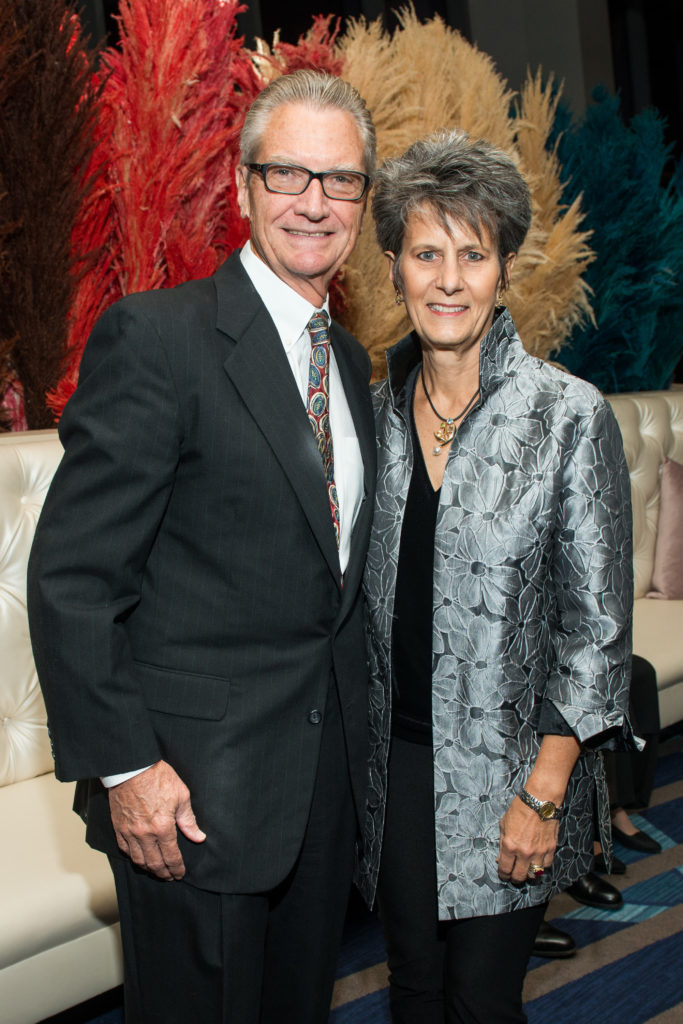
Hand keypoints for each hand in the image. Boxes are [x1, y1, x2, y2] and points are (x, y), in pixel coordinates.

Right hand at [108, 760, 205, 879]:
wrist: (132, 767)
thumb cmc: (158, 777)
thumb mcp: (181, 795)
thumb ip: (189, 820)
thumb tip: (198, 837)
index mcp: (163, 827)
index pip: (171, 856)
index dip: (177, 868)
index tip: (180, 874)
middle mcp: (145, 834)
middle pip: (154, 863)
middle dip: (164, 873)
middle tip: (170, 877)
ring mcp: (129, 832)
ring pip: (138, 860)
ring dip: (148, 869)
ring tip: (156, 871)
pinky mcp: (118, 827)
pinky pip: (125, 849)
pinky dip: (133, 858)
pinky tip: (139, 859)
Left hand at [497, 796, 557, 883]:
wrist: (540, 800)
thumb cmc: (520, 809)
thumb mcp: (504, 824)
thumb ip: (502, 844)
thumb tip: (500, 859)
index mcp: (510, 845)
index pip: (505, 869)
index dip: (503, 875)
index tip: (503, 875)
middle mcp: (524, 852)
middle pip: (519, 876)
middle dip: (514, 878)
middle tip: (513, 876)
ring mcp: (539, 852)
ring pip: (534, 874)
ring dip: (529, 873)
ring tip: (526, 870)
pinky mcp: (550, 849)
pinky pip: (546, 865)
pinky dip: (542, 866)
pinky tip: (537, 862)